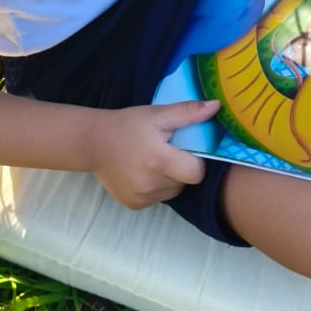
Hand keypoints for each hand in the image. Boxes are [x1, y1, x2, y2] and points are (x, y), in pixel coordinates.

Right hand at [87, 99, 220, 208]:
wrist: (93, 143)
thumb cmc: (128, 125)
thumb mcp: (157, 114)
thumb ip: (188, 112)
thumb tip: (217, 106)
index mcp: (159, 161)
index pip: (197, 173)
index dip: (195, 161)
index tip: (183, 149)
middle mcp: (151, 184)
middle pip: (185, 183)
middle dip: (181, 168)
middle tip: (166, 151)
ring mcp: (142, 198)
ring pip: (173, 192)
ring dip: (169, 179)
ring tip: (153, 161)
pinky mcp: (134, 205)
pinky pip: (158, 198)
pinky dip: (156, 187)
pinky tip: (143, 172)